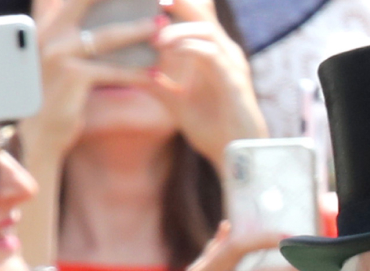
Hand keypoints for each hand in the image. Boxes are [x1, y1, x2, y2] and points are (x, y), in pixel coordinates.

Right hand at [23, 0, 158, 164]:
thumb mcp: (59, 64)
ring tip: (161, 29)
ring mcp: (60, 53)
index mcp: (47, 25)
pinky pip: (112, 70)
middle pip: (90, 2)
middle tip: (152, 2)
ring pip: (108, 37)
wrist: (38, 136)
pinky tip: (155, 73)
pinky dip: (136, 73)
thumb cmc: (53, 100)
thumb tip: (108, 27)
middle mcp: (50, 33)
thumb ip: (74, 40)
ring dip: (138, 31)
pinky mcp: (73, 76)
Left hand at [151, 0, 266, 169]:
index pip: (197, 15)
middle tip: (155, 0)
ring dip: (178, 30)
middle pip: (204, 10)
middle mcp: (225, 52)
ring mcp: (231, 64)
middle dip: (180, 1)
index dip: (178, 4)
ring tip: (155, 38)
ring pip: (206, 29)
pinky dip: (188, 49)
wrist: (236, 156)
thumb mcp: (178, 105)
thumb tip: (133, 73)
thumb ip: (159, 86)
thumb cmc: (212, 130)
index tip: (152, 3)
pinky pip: (210, 54)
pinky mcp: (234, 80)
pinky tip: (168, 52)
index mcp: (213, 53)